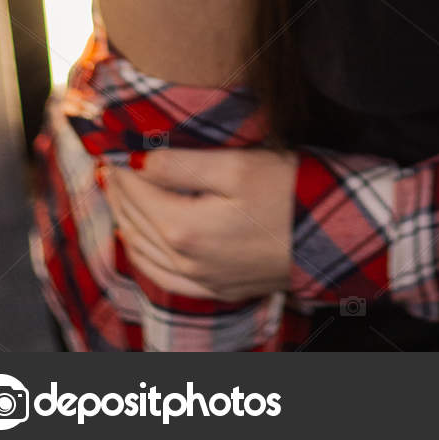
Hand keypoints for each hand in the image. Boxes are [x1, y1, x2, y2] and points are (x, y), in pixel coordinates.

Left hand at [98, 146, 298, 301]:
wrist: (331, 236)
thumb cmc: (289, 192)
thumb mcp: (236, 165)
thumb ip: (182, 164)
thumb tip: (140, 161)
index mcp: (184, 228)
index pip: (137, 194)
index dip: (121, 170)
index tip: (109, 151)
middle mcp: (185, 261)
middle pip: (136, 223)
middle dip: (119, 194)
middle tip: (108, 170)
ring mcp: (201, 280)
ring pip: (144, 253)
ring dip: (126, 223)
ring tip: (118, 198)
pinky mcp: (218, 289)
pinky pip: (163, 277)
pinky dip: (144, 257)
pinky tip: (142, 244)